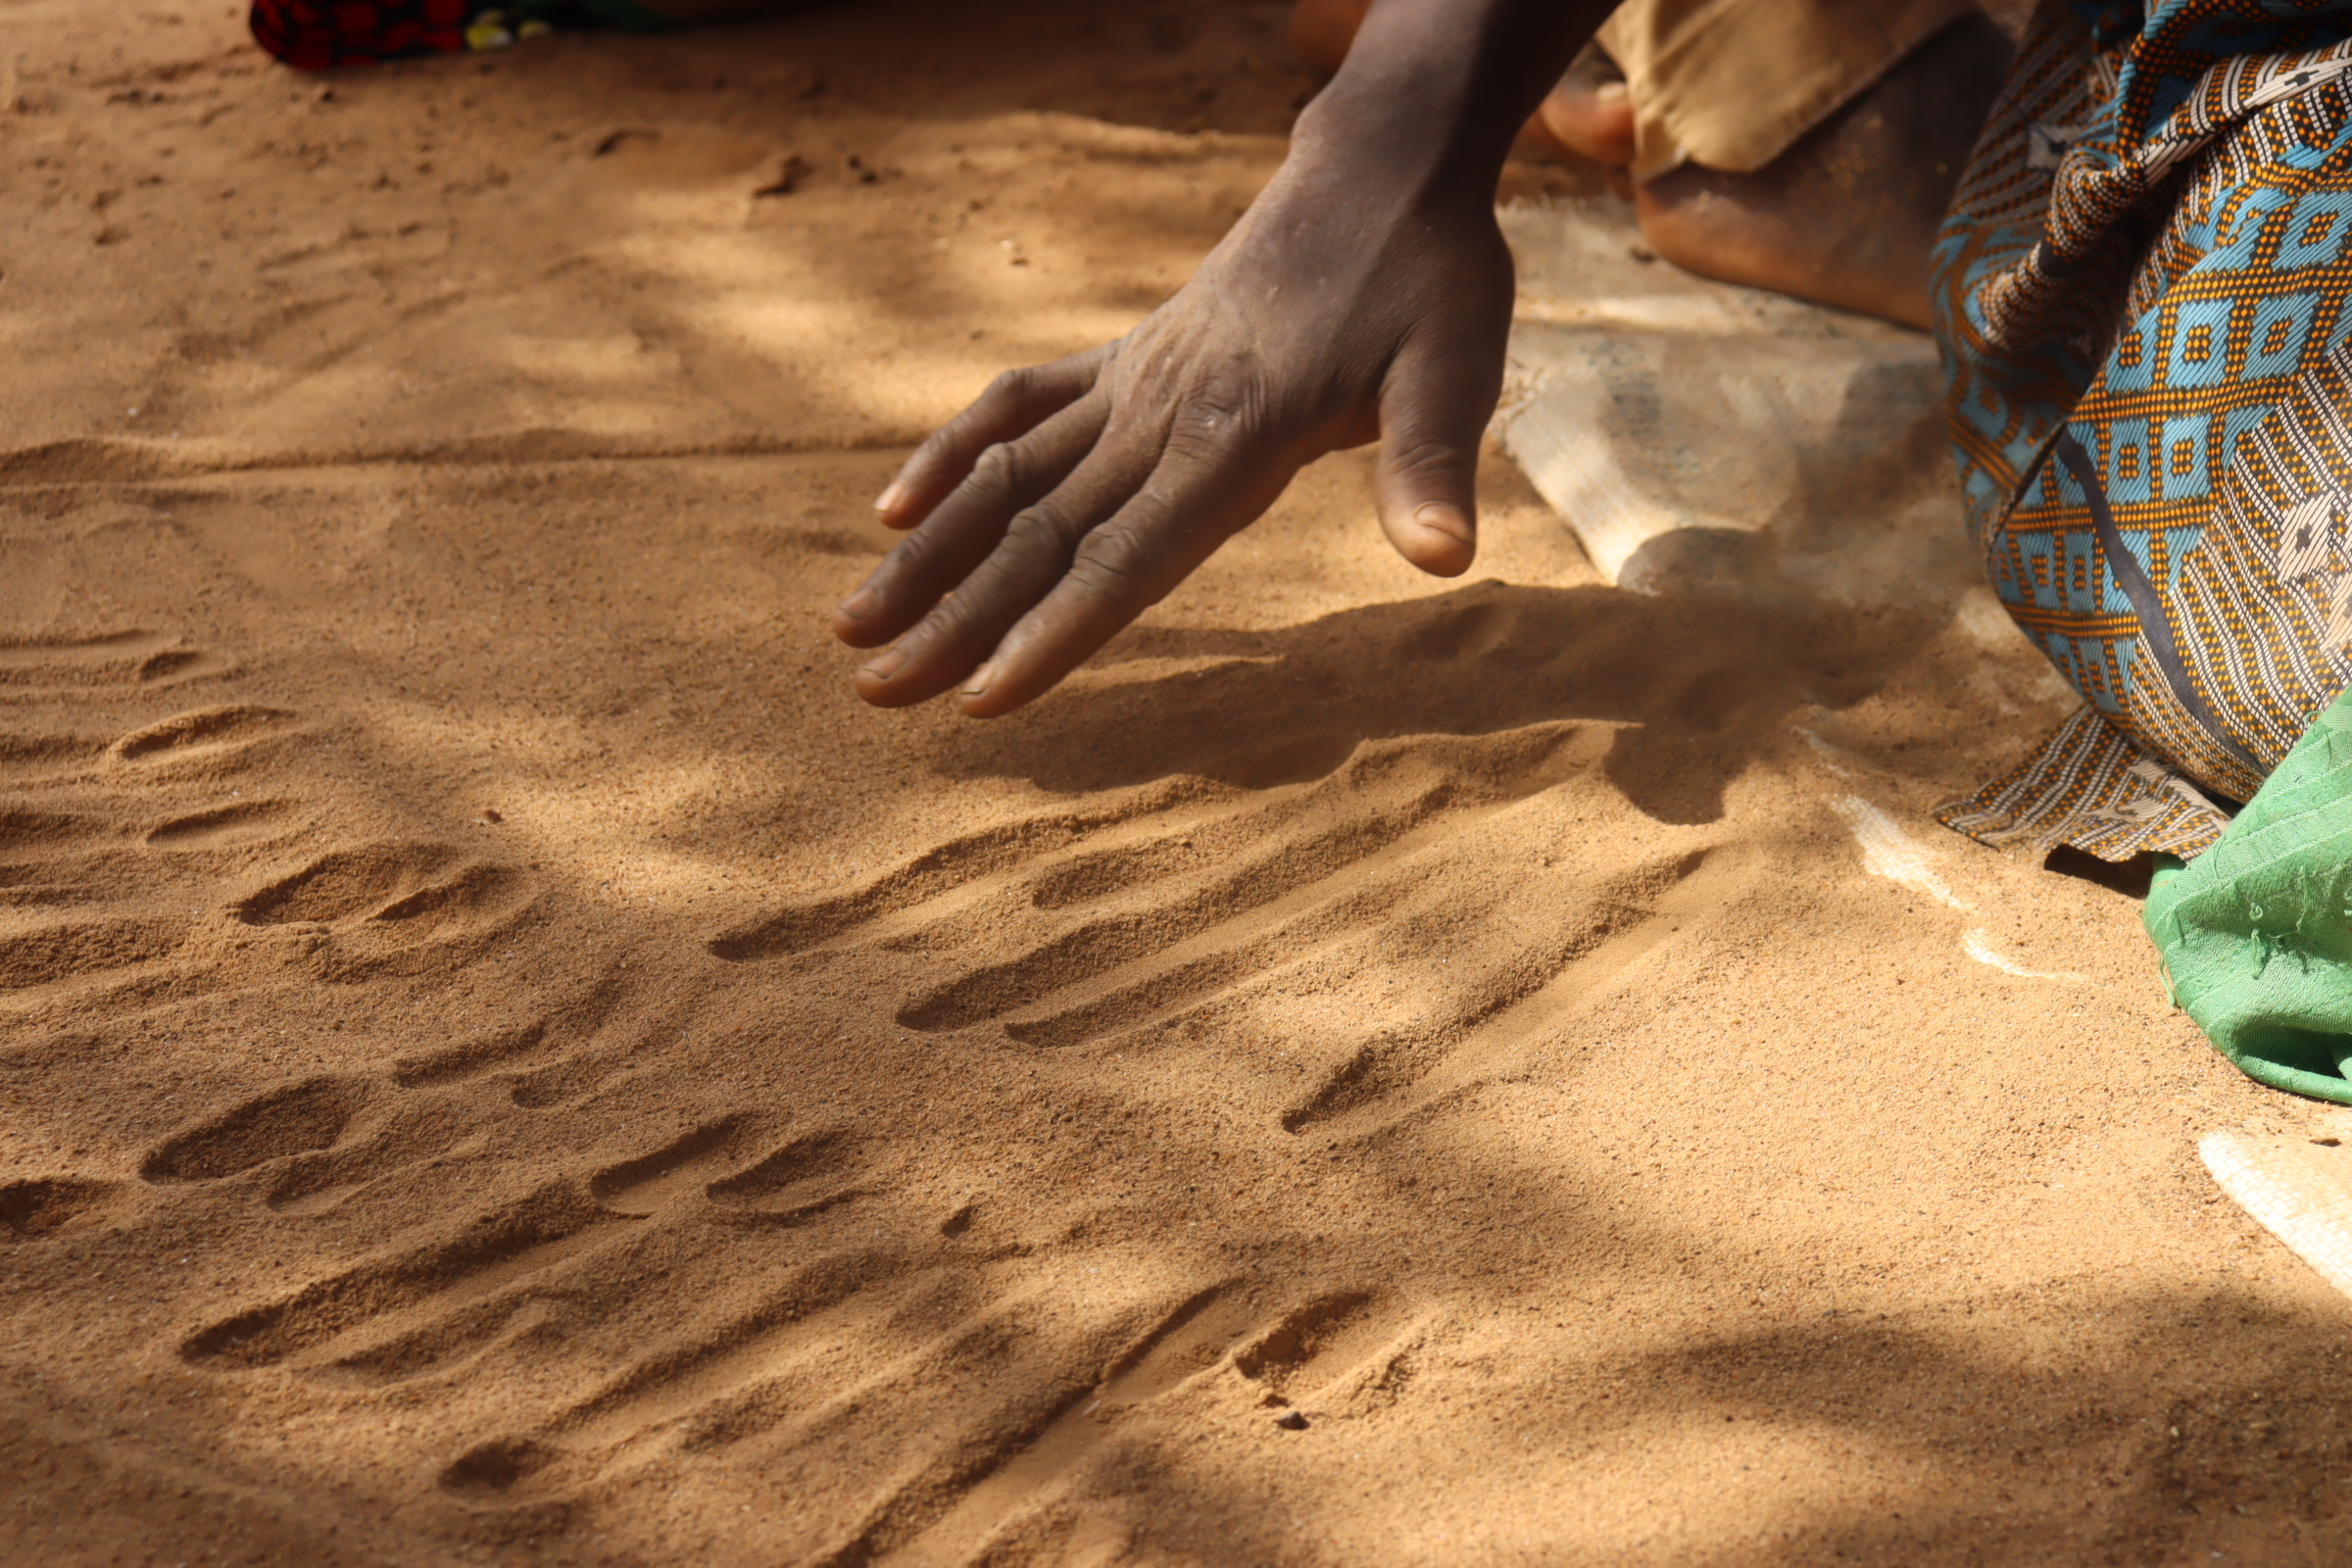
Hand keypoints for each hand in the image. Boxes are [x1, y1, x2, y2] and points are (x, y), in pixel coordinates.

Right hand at [830, 134, 1516, 715]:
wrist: (1379, 169)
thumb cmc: (1428, 278)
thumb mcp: (1456, 368)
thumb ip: (1431, 465)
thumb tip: (1448, 559)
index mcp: (1236, 436)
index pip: (1127, 558)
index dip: (1053, 632)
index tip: (979, 696)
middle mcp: (1160, 415)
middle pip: (1038, 537)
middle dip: (952, 620)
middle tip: (873, 694)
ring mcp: (1129, 385)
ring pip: (1004, 481)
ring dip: (925, 557)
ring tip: (850, 627)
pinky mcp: (1121, 362)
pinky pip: (1014, 408)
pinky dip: (950, 455)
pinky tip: (892, 509)